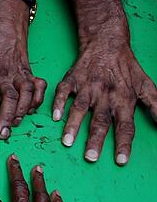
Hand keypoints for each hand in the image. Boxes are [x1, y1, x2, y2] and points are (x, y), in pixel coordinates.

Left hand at [0, 11, 46, 138]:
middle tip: (2, 133)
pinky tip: (32, 111)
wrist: (8, 23)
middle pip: (9, 97)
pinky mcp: (29, 72)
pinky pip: (38, 87)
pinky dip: (38, 99)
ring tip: (16, 125)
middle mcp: (6, 73)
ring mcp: (20, 73)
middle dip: (7, 116)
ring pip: (26, 94)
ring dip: (22, 111)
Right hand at [51, 33, 156, 164]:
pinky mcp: (72, 79)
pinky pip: (63, 92)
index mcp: (124, 99)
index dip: (124, 143)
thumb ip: (156, 106)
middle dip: (95, 140)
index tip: (121, 161)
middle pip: (101, 121)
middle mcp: (105, 95)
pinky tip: (55, 116)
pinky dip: (58, 103)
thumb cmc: (126, 67)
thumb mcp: (146, 85)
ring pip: (80, 108)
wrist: (107, 41)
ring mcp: (87, 87)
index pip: (126, 125)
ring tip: (67, 142)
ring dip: (73, 125)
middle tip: (91, 157)